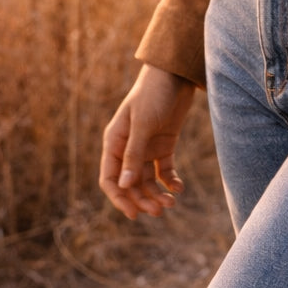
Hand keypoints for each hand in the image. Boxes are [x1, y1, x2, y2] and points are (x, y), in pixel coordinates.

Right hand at [100, 64, 195, 220]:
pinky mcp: (164, 145)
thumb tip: (123, 186)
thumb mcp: (143, 124)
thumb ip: (133, 154)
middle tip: (160, 211)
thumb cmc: (154, 94)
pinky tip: (178, 188)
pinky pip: (164, 170)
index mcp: (114, 142)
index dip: (119, 198)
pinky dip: (170, 181)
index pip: (110, 179)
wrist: (176, 74)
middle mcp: (128, 148)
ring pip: (147, 180)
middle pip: (130, 183)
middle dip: (143, 199)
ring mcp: (146, 147)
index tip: (134, 213)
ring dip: (156, 194)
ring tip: (171, 203)